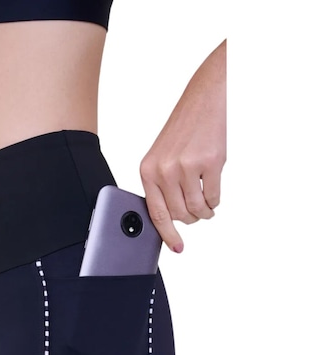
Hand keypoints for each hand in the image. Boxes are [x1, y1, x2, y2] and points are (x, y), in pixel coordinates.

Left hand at [140, 40, 226, 252]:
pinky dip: (215, 200)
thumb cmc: (184, 129)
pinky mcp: (209, 162)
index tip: (177, 247)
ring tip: (206, 204)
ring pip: (197, 209)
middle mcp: (164, 170)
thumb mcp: (161, 157)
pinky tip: (213, 190)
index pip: (156, 213)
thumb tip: (168, 218)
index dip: (167, 235)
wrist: (206, 98)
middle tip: (197, 211)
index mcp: (148, 170)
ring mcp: (186, 167)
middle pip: (179, 214)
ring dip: (204, 211)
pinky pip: (213, 197)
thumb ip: (161, 185)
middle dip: (190, 217)